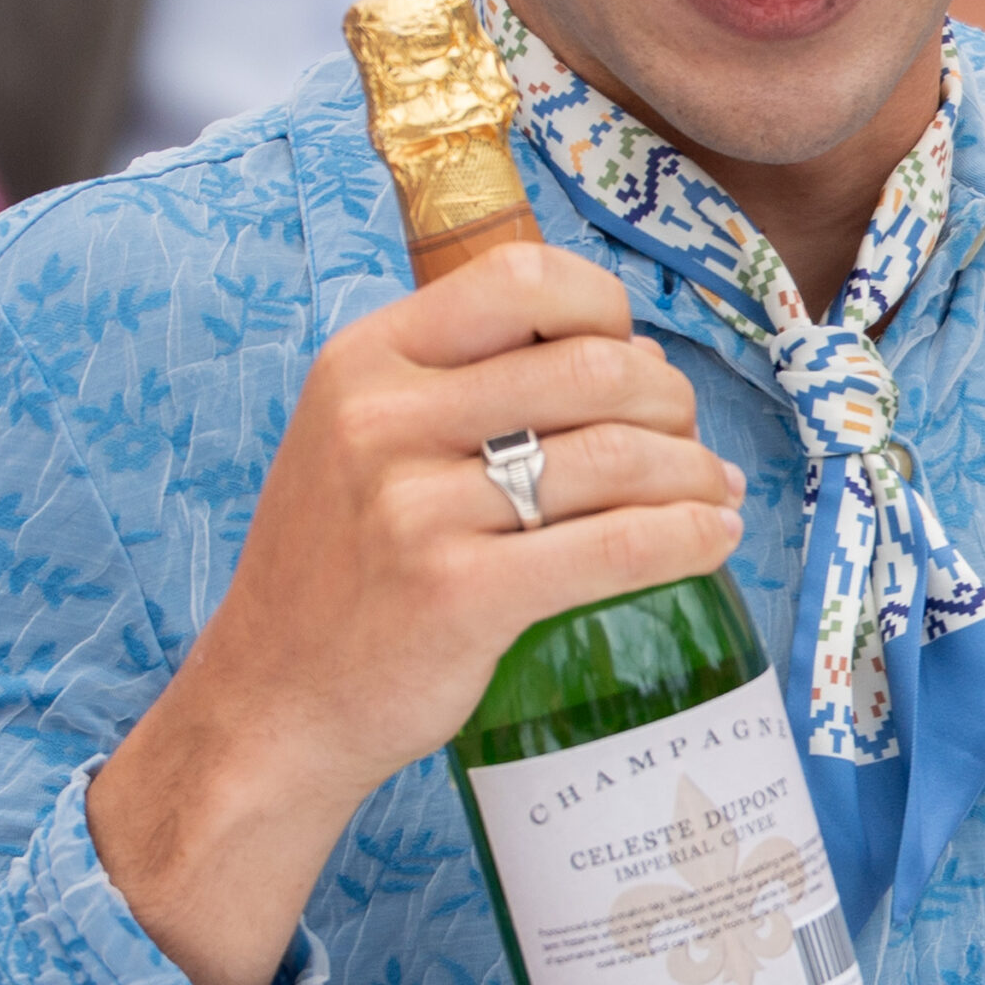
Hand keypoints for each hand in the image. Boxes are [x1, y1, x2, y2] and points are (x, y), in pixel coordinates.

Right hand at [91, 242, 745, 984]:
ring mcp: (418, 510)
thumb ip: (462, 387)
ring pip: (617, 457)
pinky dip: (686, 538)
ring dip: (692, 473)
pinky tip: (711, 541)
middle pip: (591, 368)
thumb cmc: (339, 572)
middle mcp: (384, 420)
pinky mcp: (460, 595)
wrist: (272, 705)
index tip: (629, 356)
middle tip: (685, 442)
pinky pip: (616, 548)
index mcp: (366, 361)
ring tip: (712, 493)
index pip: (522, 278)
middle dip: (669, 401)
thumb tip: (634, 359)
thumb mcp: (358, 440)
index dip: (605, 309)